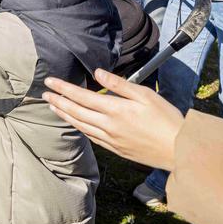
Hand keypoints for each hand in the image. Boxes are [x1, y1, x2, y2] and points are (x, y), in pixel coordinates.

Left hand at [43, 68, 183, 171]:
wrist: (178, 150)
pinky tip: (75, 123)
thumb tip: (98, 73)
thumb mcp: (145, 95)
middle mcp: (108, 126)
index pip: (81, 96)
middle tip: (44, 94)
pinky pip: (91, 137)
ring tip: (53, 107)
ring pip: (80, 126)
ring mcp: (111, 139)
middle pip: (76, 112)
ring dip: (64, 115)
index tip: (49, 81)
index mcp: (115, 110)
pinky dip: (79, 128)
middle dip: (58, 101)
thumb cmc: (166, 119)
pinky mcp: (115, 149)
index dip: (63, 88)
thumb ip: (119, 84)